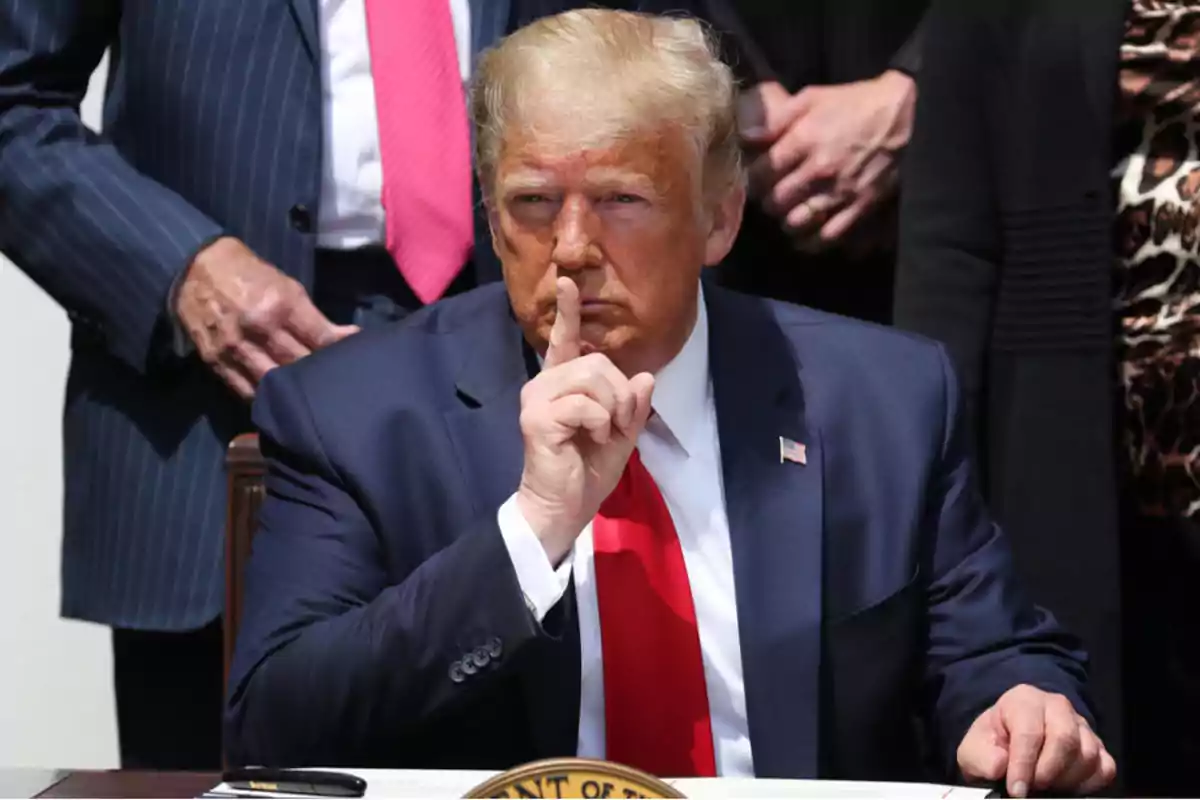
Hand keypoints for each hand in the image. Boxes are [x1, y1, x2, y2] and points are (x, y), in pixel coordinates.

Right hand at [175, 237, 357, 397]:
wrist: (195, 267)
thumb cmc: (249, 273)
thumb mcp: (287, 284)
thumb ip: (311, 316)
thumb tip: (342, 338)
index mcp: (281, 305)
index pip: (321, 339)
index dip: (342, 351)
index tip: (357, 357)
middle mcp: (259, 328)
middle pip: (300, 365)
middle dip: (322, 375)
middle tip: (337, 384)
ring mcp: (235, 347)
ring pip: (273, 384)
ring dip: (294, 393)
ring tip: (311, 400)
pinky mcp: (215, 361)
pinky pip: (244, 391)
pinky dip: (264, 398)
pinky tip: (279, 403)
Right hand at [515, 278, 655, 563]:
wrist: (564, 508)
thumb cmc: (587, 471)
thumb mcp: (622, 434)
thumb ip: (633, 405)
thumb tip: (646, 376)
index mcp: (562, 384)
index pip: (563, 339)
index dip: (567, 310)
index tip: (567, 281)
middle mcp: (544, 384)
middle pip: (597, 361)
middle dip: (621, 393)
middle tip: (618, 424)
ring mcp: (536, 399)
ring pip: (593, 376)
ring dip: (613, 408)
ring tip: (605, 432)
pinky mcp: (536, 417)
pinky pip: (585, 403)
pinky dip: (601, 422)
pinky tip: (593, 438)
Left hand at [738, 71, 915, 250]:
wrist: (906, 115)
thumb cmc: (854, 104)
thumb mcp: (812, 98)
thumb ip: (776, 118)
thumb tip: (745, 136)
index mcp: (805, 140)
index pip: (760, 173)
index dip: (752, 178)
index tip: (755, 177)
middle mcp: (820, 170)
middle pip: (775, 201)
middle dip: (767, 200)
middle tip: (770, 195)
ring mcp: (841, 191)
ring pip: (796, 222)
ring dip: (787, 220)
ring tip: (788, 211)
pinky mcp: (860, 207)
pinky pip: (827, 236)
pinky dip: (812, 239)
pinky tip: (807, 232)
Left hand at [957, 685, 1115, 796]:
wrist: (1006, 745)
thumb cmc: (992, 745)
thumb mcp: (975, 750)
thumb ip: (983, 758)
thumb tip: (1001, 766)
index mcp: (1023, 700)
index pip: (1029, 732)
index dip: (1023, 765)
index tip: (1017, 790)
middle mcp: (1056, 706)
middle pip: (1065, 739)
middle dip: (1047, 772)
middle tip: (1033, 788)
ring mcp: (1081, 725)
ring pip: (1088, 755)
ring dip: (1066, 780)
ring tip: (1045, 787)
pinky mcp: (1098, 746)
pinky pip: (1104, 768)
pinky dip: (1088, 784)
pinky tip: (1065, 787)